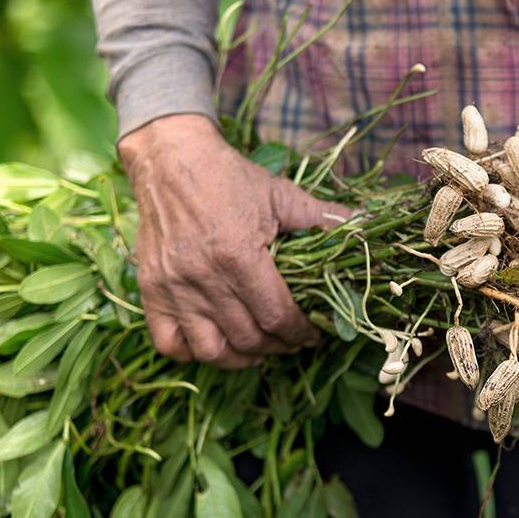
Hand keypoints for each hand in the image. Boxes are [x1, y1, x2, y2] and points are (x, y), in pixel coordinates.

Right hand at [119, 115, 349, 367]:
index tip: (313, 334)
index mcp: (239, 256)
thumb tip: (367, 224)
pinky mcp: (151, 291)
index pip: (277, 316)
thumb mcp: (281, 196)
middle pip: (249, 338)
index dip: (301, 332)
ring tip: (259, 351)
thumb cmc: (230, 177)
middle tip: (292, 341)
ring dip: (241, 358)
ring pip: (211, 350)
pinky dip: (193, 353)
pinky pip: (168, 343)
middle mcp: (204, 278)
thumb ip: (324, 218)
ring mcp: (173, 289)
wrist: (171, 160)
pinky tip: (215, 345)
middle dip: (279, 346)